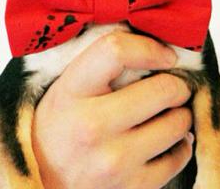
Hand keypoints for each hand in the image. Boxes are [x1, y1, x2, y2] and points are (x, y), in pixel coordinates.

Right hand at [32, 31, 193, 188]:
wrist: (40, 188)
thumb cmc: (60, 132)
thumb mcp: (65, 91)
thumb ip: (102, 66)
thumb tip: (157, 46)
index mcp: (71, 93)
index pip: (116, 51)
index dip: (150, 48)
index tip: (165, 55)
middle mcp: (91, 128)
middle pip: (163, 89)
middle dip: (176, 86)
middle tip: (170, 89)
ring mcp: (113, 162)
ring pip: (178, 123)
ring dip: (179, 116)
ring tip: (165, 116)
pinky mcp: (132, 188)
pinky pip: (179, 156)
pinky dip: (179, 146)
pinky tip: (162, 143)